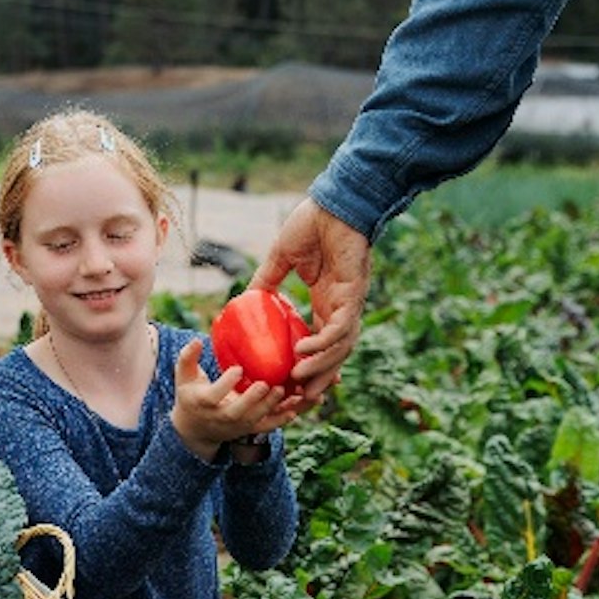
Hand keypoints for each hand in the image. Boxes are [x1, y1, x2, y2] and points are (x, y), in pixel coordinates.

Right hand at [169, 338, 302, 459]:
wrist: (195, 429)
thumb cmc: (190, 395)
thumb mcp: (183, 377)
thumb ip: (187, 358)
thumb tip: (196, 340)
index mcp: (203, 402)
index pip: (213, 396)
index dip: (225, 384)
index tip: (238, 369)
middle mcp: (219, 417)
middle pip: (235, 412)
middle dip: (251, 400)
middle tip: (266, 384)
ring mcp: (235, 425)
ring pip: (253, 420)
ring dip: (269, 407)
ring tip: (282, 391)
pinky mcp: (248, 429)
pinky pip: (265, 427)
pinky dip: (279, 421)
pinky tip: (294, 411)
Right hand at [251, 197, 371, 400]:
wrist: (332, 202)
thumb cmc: (311, 223)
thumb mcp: (280, 258)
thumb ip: (266, 280)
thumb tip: (245, 297)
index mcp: (329, 300)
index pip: (325, 340)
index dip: (312, 362)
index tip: (292, 377)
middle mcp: (342, 306)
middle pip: (336, 352)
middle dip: (320, 376)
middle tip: (298, 396)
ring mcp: (350, 301)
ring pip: (341, 346)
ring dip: (320, 366)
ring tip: (296, 379)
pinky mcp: (353, 294)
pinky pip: (340, 328)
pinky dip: (323, 344)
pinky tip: (302, 351)